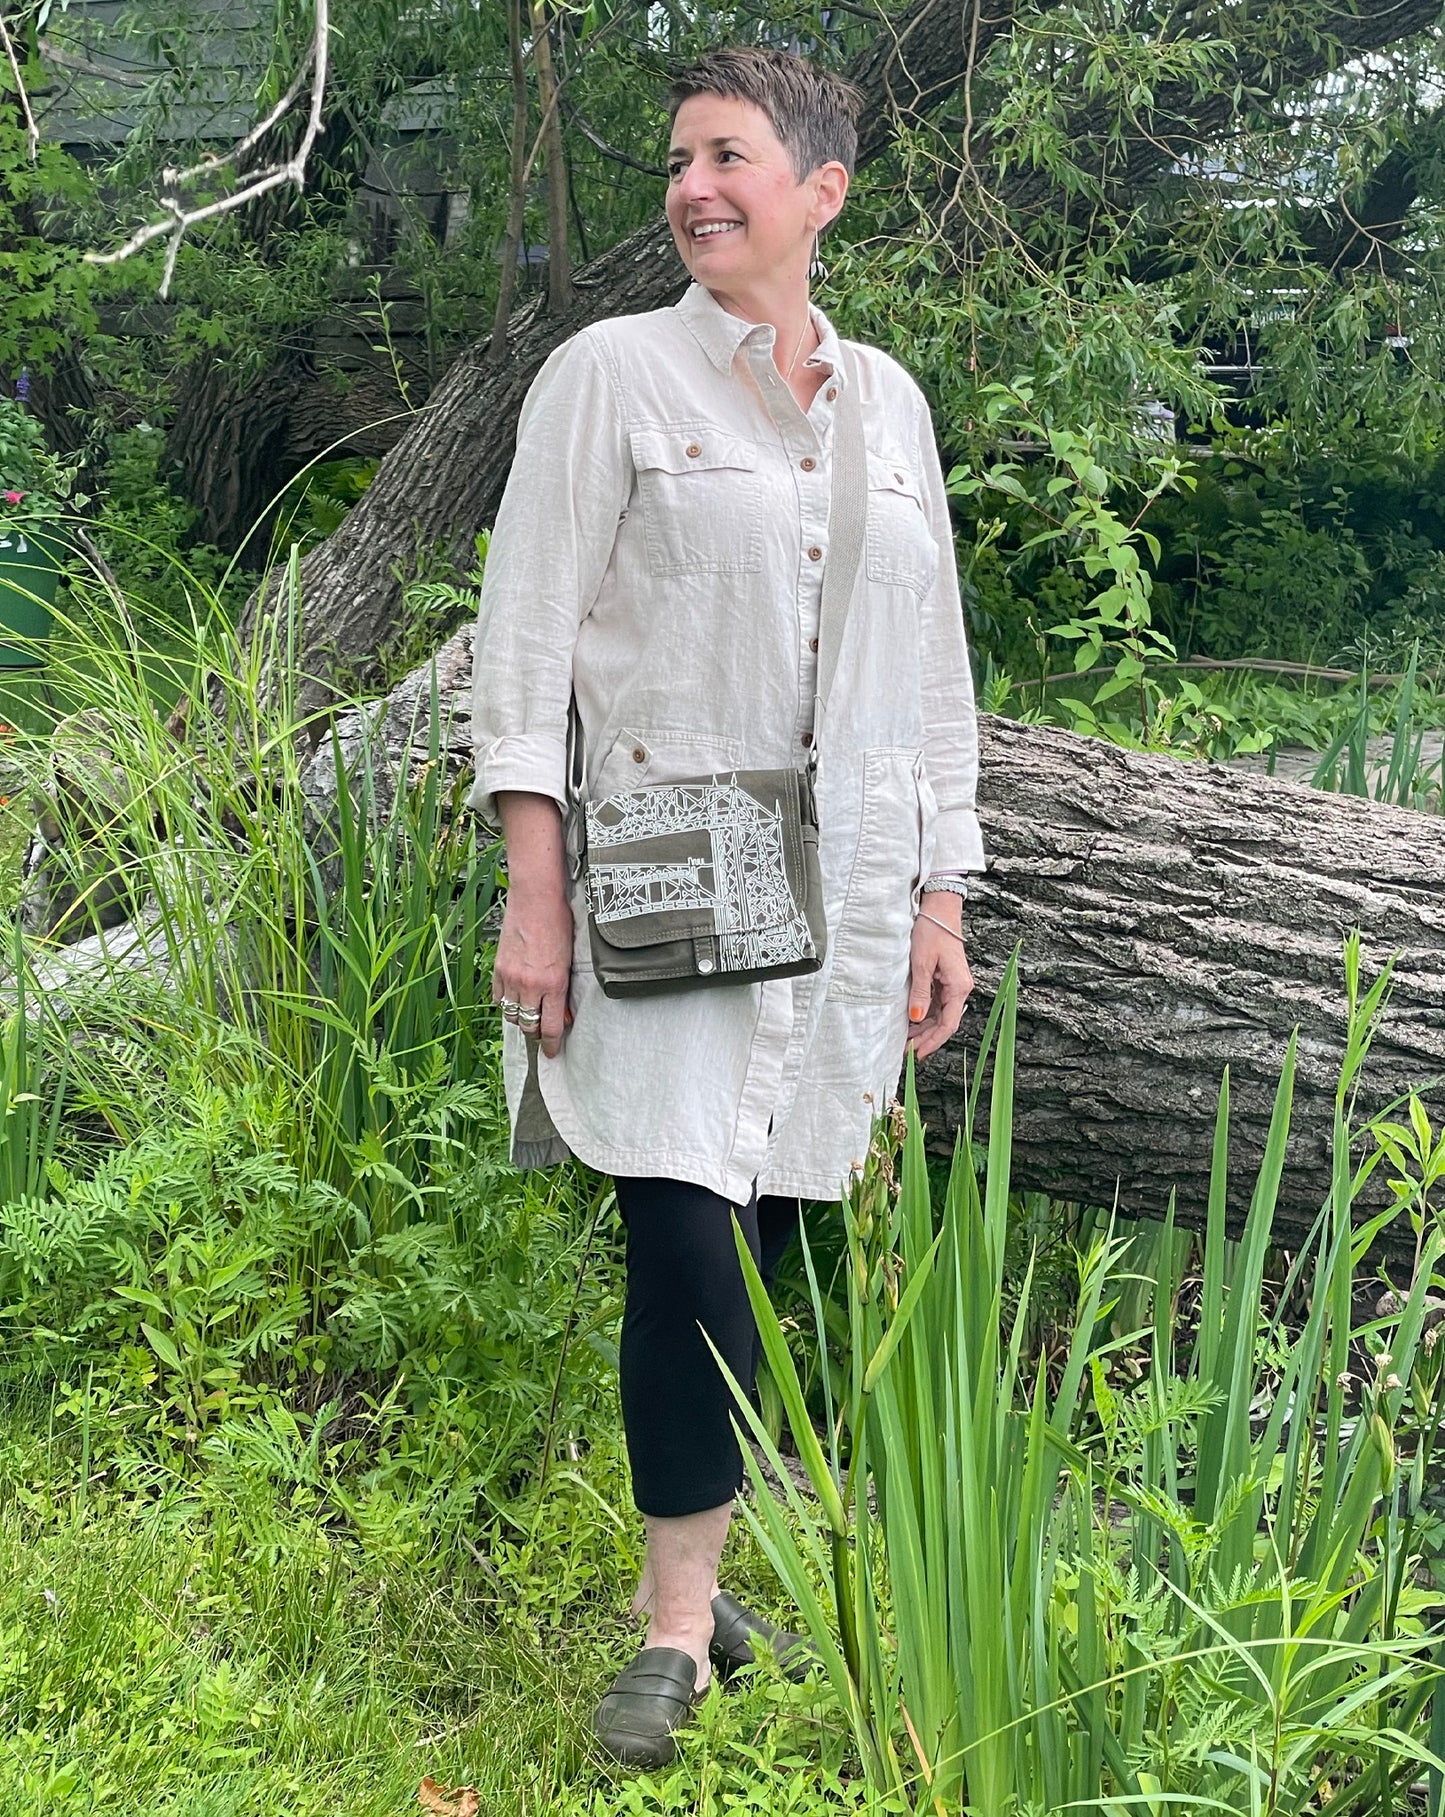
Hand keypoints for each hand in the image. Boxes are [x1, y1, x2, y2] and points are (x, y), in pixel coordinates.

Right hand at [493, 882, 573, 1056]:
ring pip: (512, 1015)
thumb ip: (565, 989)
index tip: (554, 1053)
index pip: (551, 1028)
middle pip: (529, 1026)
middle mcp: (530, 984)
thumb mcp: (570, 959)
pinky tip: (516, 999)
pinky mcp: (498, 968)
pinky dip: (507, 1004)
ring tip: (531, 1014)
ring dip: (522, 1019)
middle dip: (538, 1033)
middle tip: (544, 1031)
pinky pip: (499, 999)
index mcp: (553, 983)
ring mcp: (511, 977)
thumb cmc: (559, 922)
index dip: (553, 1045)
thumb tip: (564, 1013)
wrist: (536, 897)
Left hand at [906, 898, 972, 1060]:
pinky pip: (936, 1004)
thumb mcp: (922, 963)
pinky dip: (924, 1015)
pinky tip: (910, 1022)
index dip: (932, 1042)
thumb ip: (920, 992)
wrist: (939, 910)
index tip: (916, 1054)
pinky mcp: (945, 979)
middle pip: (945, 1023)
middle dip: (926, 1039)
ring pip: (940, 1015)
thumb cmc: (932, 932)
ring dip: (924, 1029)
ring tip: (905, 1040)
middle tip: (905, 1052)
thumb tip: (915, 1018)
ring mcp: (953, 984)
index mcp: (958, 987)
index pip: (948, 1025)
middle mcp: (959, 988)